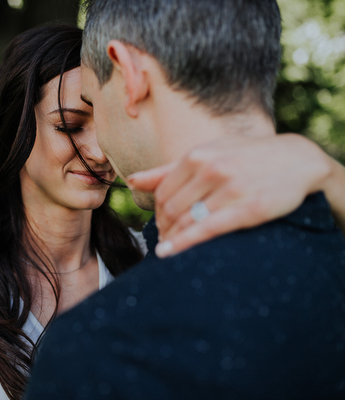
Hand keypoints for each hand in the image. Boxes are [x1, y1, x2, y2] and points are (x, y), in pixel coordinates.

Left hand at [127, 134, 334, 257]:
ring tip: (167, 249)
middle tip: (164, 240)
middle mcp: (211, 169)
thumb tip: (132, 180)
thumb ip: (168, 170)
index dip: (156, 214)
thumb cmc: (246, 157)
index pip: (162, 193)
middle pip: (171, 209)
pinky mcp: (248, 208)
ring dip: (171, 239)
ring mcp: (230, 188)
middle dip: (163, 228)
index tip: (160, 226)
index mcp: (197, 156)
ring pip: (186, 220)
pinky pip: (207, 229)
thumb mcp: (208, 154)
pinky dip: (184, 243)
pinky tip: (170, 252)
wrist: (298, 159)